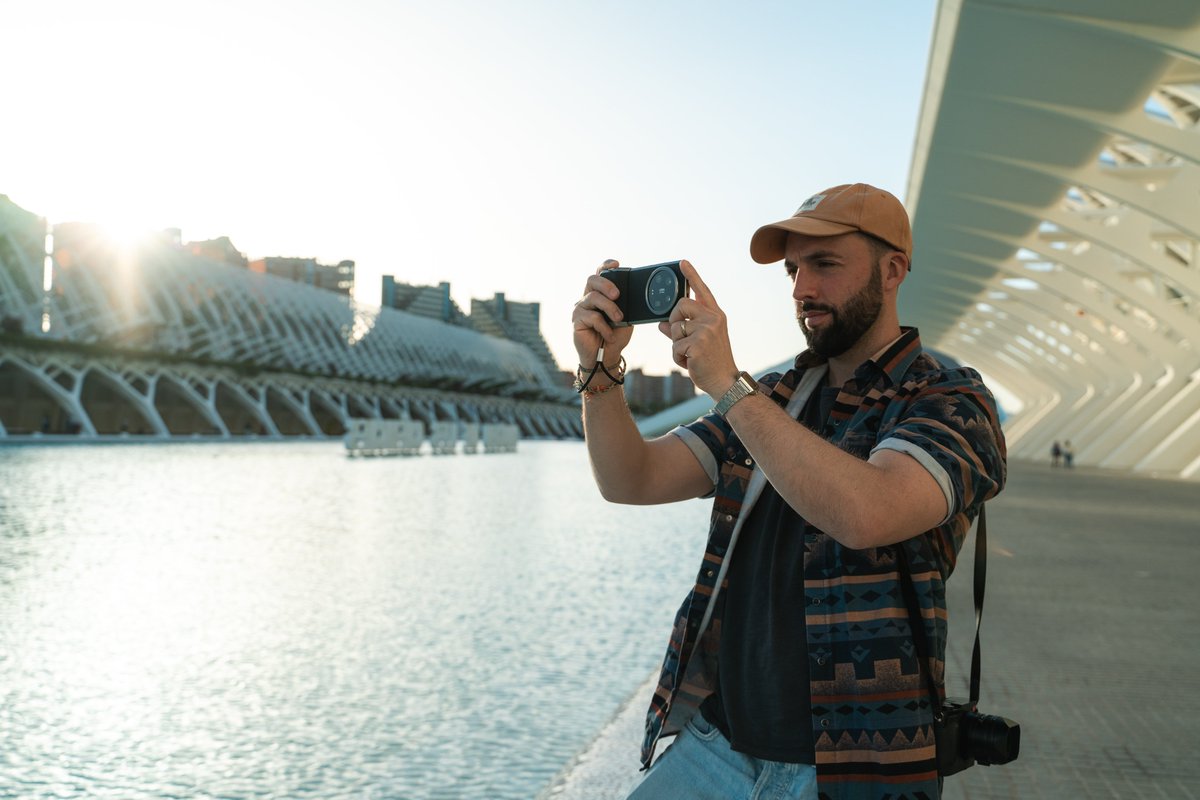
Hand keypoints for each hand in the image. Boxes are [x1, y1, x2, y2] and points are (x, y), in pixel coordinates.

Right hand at [572, 259, 633, 366]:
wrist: (605, 356)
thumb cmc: (615, 335)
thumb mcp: (626, 318)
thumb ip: (626, 305)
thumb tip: (633, 294)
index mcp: (600, 294)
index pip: (599, 274)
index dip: (605, 266)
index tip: (616, 264)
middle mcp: (588, 298)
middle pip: (592, 280)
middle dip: (606, 284)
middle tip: (617, 295)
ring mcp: (581, 308)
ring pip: (593, 297)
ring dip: (610, 308)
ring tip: (619, 318)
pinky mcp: (576, 321)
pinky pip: (592, 317)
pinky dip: (604, 326)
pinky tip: (609, 335)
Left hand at [658, 260, 738, 398]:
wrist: (724, 381)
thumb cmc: (711, 361)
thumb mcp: (698, 341)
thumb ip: (681, 330)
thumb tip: (661, 324)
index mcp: (715, 315)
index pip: (702, 291)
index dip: (692, 275)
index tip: (682, 262)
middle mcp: (713, 318)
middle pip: (680, 305)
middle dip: (673, 320)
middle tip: (680, 336)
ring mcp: (706, 330)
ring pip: (675, 328)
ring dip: (676, 345)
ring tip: (690, 355)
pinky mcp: (698, 343)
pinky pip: (675, 346)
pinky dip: (678, 357)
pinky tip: (690, 363)